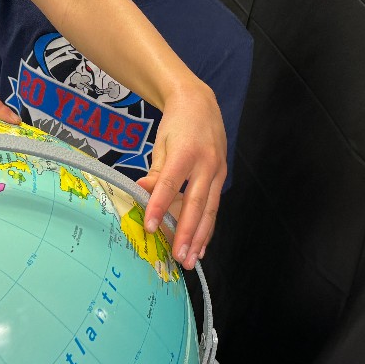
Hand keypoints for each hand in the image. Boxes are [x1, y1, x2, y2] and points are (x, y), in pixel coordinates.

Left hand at [136, 82, 226, 269]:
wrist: (200, 104)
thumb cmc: (176, 125)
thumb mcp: (161, 143)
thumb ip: (155, 171)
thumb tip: (143, 192)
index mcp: (186, 152)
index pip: (171, 184)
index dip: (160, 206)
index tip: (151, 227)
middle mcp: (206, 163)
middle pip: (196, 203)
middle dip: (188, 233)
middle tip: (179, 257)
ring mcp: (217, 171)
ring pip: (210, 210)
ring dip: (201, 237)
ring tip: (192, 259)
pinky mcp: (222, 176)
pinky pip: (214, 206)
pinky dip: (207, 227)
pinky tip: (201, 245)